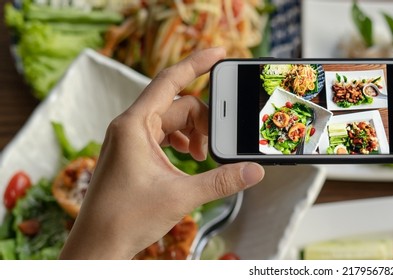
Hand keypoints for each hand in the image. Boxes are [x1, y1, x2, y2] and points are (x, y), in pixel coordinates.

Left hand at [59, 48, 264, 258]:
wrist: (98, 244)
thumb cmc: (124, 218)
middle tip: (215, 146)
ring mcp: (130, 140)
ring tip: (202, 158)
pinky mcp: (133, 153)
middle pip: (178, 106)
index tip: (220, 54)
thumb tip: (253, 170)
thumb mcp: (182, 196)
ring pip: (172, 121)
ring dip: (193, 135)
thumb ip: (221, 181)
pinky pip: (163, 135)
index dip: (197, 63)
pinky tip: (190, 161)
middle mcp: (129, 127)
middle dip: (203, 122)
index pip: (170, 81)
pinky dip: (182, 143)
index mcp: (134, 126)